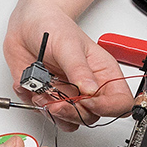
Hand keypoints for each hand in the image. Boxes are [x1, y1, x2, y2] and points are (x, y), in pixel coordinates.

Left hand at [5, 4, 133, 131]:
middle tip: (56, 102)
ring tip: (42, 94)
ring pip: (71, 121)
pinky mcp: (49, 98)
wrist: (27, 25)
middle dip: (73, 113)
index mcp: (103, 73)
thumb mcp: (68, 44)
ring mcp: (68, 95)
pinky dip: (38, 108)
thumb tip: (90, 89)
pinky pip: (48, 116)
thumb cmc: (52, 27)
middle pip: (93, 116)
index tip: (86, 100)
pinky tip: (32, 91)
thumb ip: (78, 68)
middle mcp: (88, 88)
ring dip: (54, 114)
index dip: (106, 107)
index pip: (120, 102)